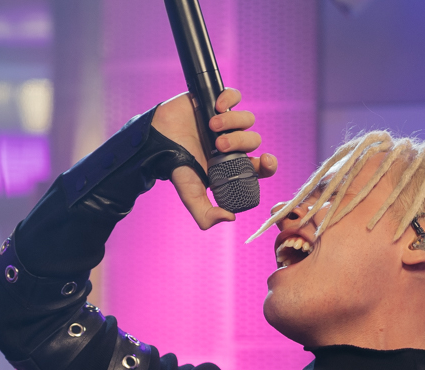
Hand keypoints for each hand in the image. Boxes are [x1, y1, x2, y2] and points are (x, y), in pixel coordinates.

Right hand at [152, 88, 276, 229]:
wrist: (155, 140)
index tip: (264, 160)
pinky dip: (230, 99)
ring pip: (248, 119)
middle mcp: (234, 143)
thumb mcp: (191, 195)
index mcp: (234, 165)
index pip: (262, 166)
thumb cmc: (175, 166)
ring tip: (212, 126)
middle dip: (241, 142)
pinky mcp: (216, 102)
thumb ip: (205, 214)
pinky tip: (217, 106)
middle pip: (255, 140)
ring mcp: (226, 122)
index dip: (269, 164)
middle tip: (219, 145)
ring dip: (234, 122)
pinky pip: (235, 96)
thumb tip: (230, 218)